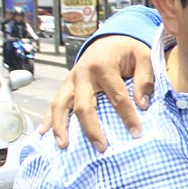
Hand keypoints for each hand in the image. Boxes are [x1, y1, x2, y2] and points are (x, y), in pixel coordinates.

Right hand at [41, 36, 152, 151]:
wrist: (109, 40)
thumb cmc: (127, 51)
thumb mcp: (143, 56)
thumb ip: (144, 79)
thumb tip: (142, 104)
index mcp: (103, 66)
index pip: (117, 96)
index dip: (128, 116)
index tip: (137, 133)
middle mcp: (83, 73)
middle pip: (83, 105)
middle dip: (91, 129)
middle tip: (102, 148)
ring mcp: (70, 80)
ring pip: (60, 105)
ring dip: (60, 127)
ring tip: (63, 146)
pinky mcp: (65, 86)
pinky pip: (53, 103)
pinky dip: (47, 118)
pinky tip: (42, 134)